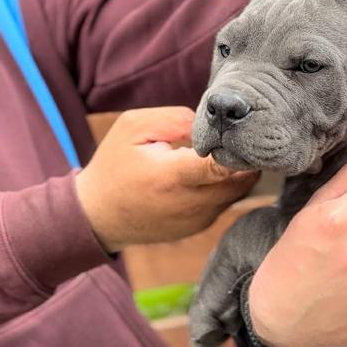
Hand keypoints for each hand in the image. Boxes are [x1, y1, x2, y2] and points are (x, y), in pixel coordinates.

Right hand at [76, 107, 258, 252]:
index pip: (220, 167)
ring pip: (240, 190)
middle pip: (242, 178)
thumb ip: (177, 119)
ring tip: (224, 150)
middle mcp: (189, 203)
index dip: (240, 149)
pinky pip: (227, 201)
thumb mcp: (134, 127)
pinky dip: (226, 184)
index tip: (249, 132)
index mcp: (171, 177)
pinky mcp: (201, 226)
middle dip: (246, 155)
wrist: (98, 216)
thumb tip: (214, 124)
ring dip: (239, 170)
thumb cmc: (115, 165)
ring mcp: (197, 219)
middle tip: (243, 134)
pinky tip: (211, 171)